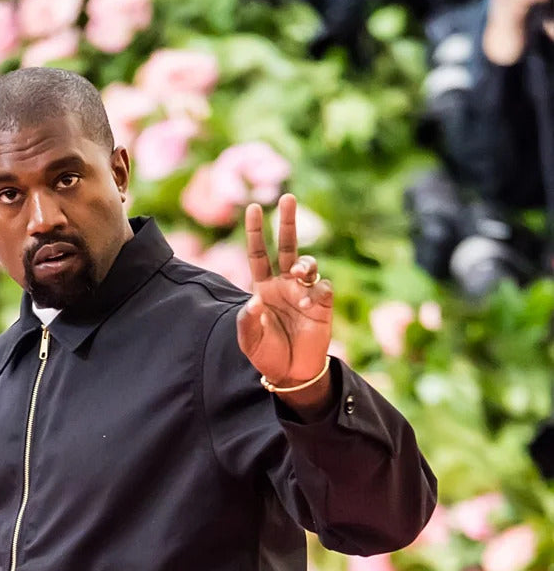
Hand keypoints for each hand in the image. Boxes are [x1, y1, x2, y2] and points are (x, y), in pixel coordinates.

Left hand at [236, 193, 333, 388]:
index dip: (256, 232)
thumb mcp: (249, 341)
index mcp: (264, 288)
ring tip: (299, 274)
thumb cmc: (267, 355)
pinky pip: (322, 287)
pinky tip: (308, 306)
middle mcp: (285, 284)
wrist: (292, 373)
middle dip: (287, 222)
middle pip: (288, 246)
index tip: (253, 207)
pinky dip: (315, 292)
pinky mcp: (323, 304)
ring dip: (304, 264)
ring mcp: (305, 292)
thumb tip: (255, 300)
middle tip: (287, 197)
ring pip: (308, 263)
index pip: (259, 254)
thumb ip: (247, 321)